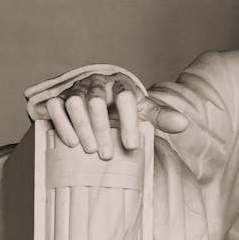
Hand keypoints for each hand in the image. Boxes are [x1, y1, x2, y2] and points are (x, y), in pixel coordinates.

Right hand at [25, 66, 188, 157]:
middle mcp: (96, 84)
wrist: (93, 96)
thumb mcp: (141, 109)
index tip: (132, 145)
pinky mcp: (57, 97)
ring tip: (89, 150)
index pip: (125, 97)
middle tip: (106, 155)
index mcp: (119, 85)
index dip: (129, 121)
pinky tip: (71, 142)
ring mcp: (75, 90)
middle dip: (102, 129)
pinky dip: (61, 123)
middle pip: (97, 102)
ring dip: (81, 127)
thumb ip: (160, 115)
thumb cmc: (120, 106)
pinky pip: (54, 106)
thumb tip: (184, 124)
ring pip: (74, 102)